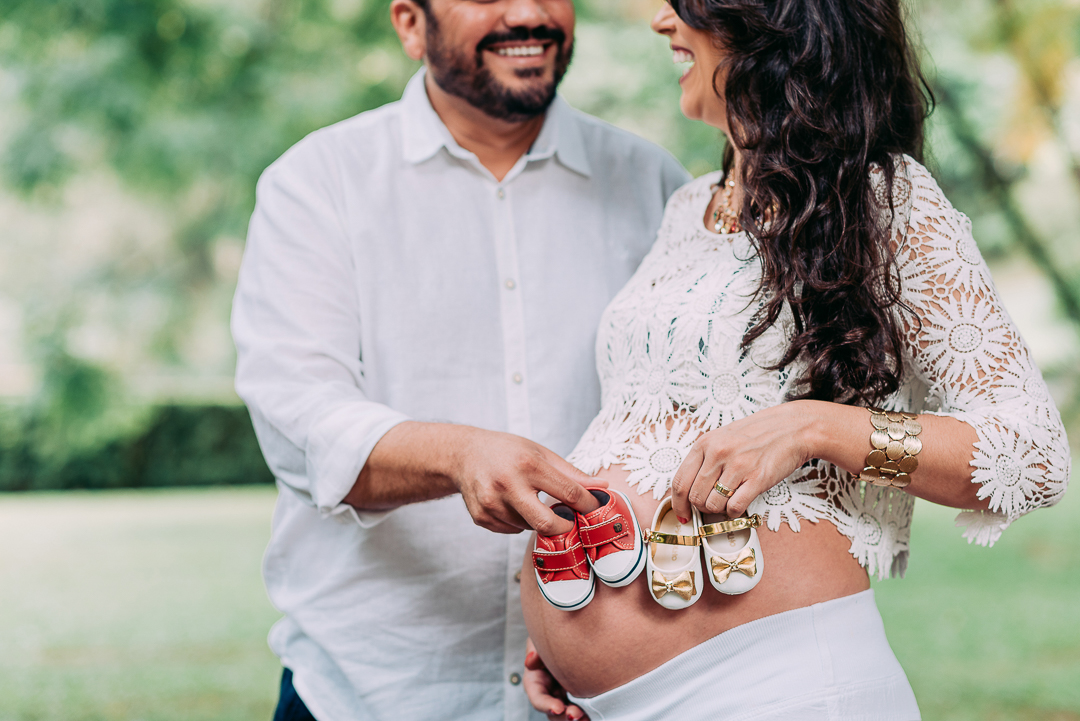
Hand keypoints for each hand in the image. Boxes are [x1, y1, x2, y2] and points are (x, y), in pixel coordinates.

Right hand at [455, 428, 605, 534]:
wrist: (463, 455)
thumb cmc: (507, 451)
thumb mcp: (540, 452)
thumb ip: (572, 473)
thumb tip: (602, 487)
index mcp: (527, 464)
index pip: (568, 492)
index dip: (588, 504)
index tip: (597, 509)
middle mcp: (507, 484)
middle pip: (546, 523)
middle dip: (565, 527)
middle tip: (570, 521)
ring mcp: (491, 503)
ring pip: (529, 527)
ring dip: (537, 520)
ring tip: (530, 499)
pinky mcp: (481, 517)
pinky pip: (512, 530)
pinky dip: (519, 522)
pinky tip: (511, 504)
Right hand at [524, 639, 588, 720]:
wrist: (571, 628)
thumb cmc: (552, 635)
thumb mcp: (540, 639)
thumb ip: (536, 649)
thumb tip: (530, 662)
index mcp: (536, 680)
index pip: (537, 697)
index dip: (545, 705)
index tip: (558, 708)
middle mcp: (549, 691)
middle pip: (553, 711)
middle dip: (563, 717)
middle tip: (577, 715)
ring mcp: (564, 694)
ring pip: (567, 713)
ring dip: (576, 717)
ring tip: (587, 718)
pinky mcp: (579, 694)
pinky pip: (582, 706)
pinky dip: (588, 712)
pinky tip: (595, 713)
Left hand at [670, 402, 814, 521]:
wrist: (791, 428)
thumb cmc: (756, 434)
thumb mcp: (721, 438)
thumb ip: (703, 460)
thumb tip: (687, 489)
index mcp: (705, 443)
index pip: (679, 481)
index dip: (678, 504)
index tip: (682, 514)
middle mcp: (718, 453)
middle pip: (695, 497)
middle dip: (701, 507)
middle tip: (712, 504)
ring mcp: (738, 466)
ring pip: (712, 505)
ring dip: (718, 510)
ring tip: (728, 500)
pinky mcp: (757, 479)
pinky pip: (734, 508)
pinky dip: (734, 512)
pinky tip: (740, 502)